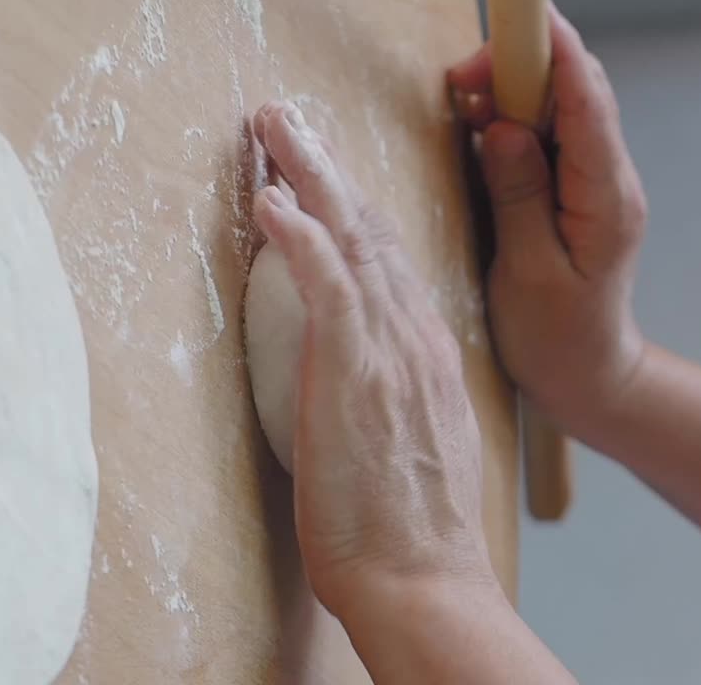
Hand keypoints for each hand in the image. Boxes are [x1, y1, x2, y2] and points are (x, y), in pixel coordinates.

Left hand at [250, 101, 497, 619]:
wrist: (424, 581)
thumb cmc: (410, 532)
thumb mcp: (412, 450)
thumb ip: (396, 402)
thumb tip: (368, 389)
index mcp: (426, 355)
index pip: (389, 262)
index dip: (353, 210)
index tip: (325, 175)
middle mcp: (415, 339)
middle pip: (373, 231)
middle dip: (330, 167)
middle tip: (291, 120)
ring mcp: (391, 350)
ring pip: (352, 238)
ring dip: (310, 173)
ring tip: (275, 125)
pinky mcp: (357, 371)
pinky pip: (328, 283)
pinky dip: (302, 235)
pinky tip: (274, 197)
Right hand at [447, 3, 647, 438]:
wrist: (588, 377)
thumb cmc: (558, 339)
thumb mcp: (528, 274)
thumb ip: (519, 197)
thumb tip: (505, 129)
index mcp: (606, 198)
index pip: (589, 100)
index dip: (556, 49)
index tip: (522, 16)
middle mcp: (609, 179)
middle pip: (576, 91)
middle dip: (521, 67)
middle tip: (464, 79)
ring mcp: (594, 183)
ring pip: (560, 109)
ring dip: (513, 93)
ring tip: (466, 100)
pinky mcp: (574, 192)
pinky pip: (549, 137)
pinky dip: (513, 121)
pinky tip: (482, 127)